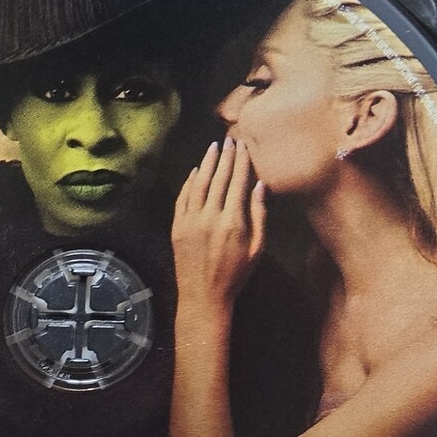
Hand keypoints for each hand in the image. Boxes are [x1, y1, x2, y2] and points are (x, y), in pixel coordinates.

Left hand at [172, 138, 266, 316]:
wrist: (203, 296)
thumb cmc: (236, 274)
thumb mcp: (257, 248)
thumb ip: (260, 215)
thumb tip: (260, 185)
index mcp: (233, 221)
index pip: (237, 182)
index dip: (241, 162)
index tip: (243, 146)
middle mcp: (210, 217)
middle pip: (218, 179)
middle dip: (225, 158)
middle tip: (230, 140)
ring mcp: (190, 221)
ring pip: (198, 184)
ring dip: (207, 164)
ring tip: (213, 148)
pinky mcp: (176, 228)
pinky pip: (182, 198)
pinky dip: (189, 182)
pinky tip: (196, 171)